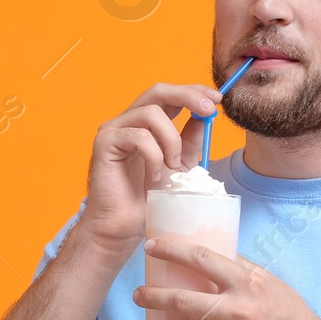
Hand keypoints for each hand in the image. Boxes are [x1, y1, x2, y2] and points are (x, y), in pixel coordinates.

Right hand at [78, 83, 224, 259]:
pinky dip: (153, 156)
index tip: (217, 100)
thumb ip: (190, 141)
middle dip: (188, 96)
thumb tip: (205, 117)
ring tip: (172, 167)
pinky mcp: (104, 143)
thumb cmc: (147, 199)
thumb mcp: (180, 166)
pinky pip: (138, 136)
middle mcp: (128, 121)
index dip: (193, 91)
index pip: (169, 95)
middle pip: (158, 91)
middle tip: (208, 110)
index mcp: (145, 124)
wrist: (123, 227)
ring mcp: (113, 130)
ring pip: (151, 114)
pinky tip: (152, 177)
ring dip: (171, 140)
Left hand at [131, 238, 320, 319]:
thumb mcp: (268, 282)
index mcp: (245, 284)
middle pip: (182, 302)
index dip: (171, 250)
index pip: (201, 259)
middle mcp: (237, 312)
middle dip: (152, 297)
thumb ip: (239, 267)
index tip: (150, 247)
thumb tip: (209, 249)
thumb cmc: (286, 313)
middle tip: (138, 295)